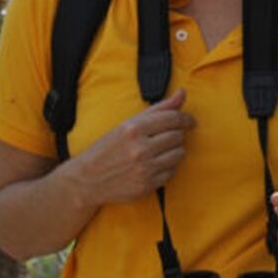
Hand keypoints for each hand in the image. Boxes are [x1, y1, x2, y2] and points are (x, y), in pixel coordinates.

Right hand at [71, 88, 195, 205]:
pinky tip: (155, 164)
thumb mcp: (129, 123)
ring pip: (179, 154)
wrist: (88, 179)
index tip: (190, 121)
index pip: (173, 118)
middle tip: (167, 136)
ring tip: (161, 150)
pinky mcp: (147, 185)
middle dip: (177, 134)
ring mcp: (144, 168)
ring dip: (175, 150)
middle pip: (178, 136)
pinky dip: (168, 167)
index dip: (186, 118)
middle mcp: (140, 148)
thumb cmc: (109, 147)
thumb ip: (159, 108)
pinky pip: (172, 172)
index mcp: (134, 128)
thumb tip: (182, 93)